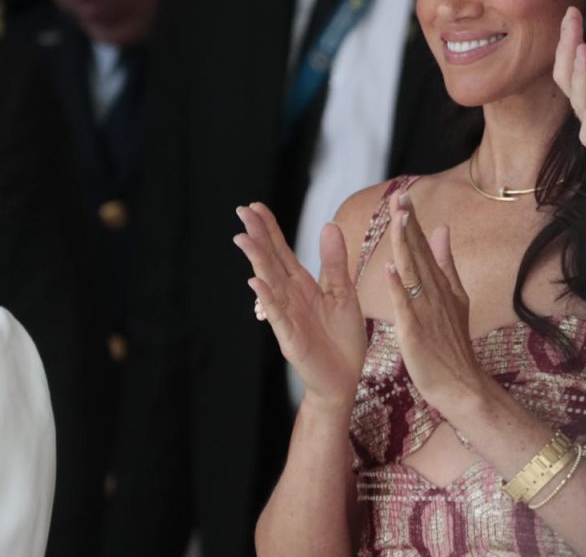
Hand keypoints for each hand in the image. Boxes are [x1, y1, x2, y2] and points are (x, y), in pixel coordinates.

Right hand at [234, 202, 365, 406]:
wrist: (344, 378)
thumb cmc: (342, 338)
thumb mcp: (343, 292)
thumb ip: (335, 261)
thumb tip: (328, 225)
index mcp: (303, 286)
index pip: (282, 252)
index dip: (270, 230)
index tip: (255, 206)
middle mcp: (290, 297)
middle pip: (270, 262)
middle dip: (258, 237)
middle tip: (241, 211)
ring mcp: (288, 317)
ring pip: (268, 284)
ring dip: (256, 262)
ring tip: (243, 239)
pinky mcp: (291, 338)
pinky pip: (277, 316)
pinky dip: (266, 300)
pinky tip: (256, 283)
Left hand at [383, 191, 490, 414]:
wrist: (462, 384)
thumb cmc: (453, 344)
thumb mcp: (456, 297)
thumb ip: (446, 264)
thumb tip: (442, 230)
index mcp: (441, 284)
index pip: (423, 247)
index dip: (412, 221)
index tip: (402, 195)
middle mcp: (435, 293)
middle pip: (418, 253)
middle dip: (408, 224)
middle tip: (399, 196)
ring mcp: (426, 311)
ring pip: (412, 273)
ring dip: (404, 246)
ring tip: (397, 220)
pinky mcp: (415, 332)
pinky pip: (405, 306)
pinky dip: (397, 286)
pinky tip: (389, 269)